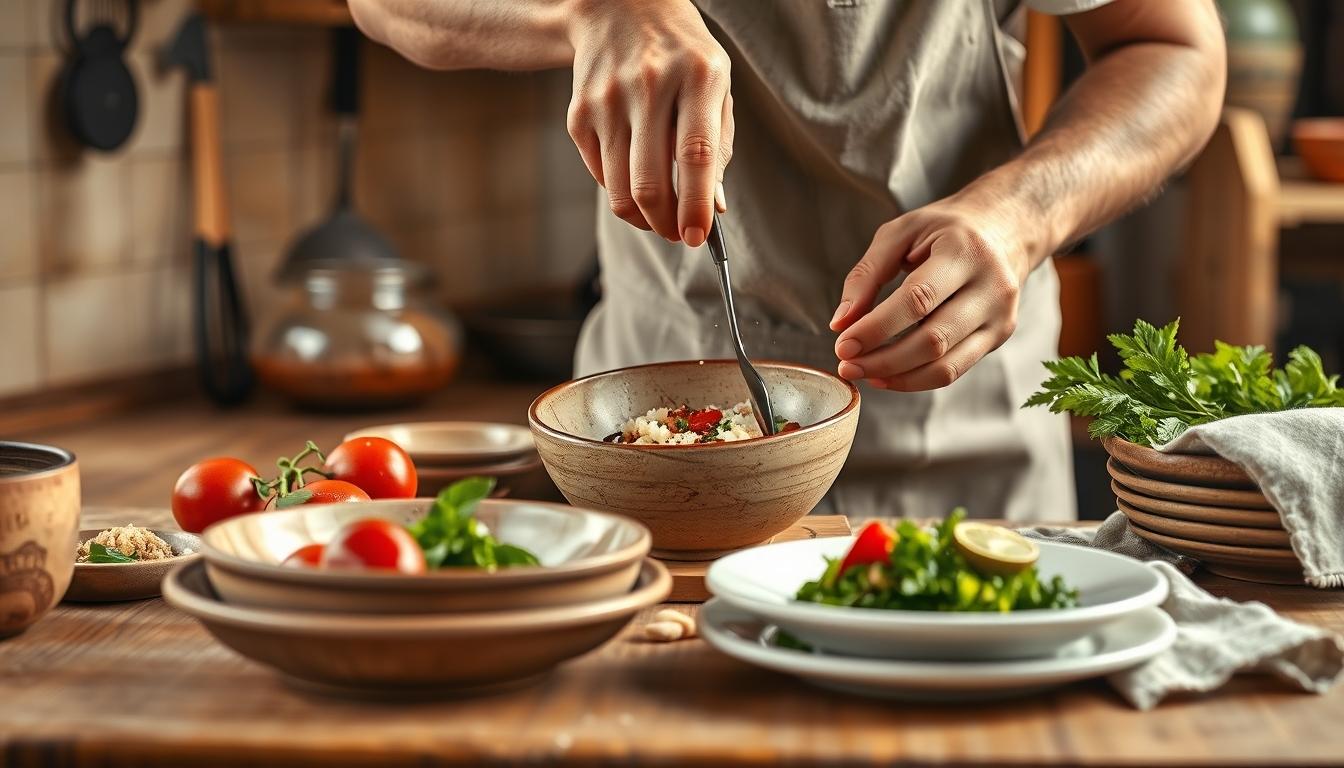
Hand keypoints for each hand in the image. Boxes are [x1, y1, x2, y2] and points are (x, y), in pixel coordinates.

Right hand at [566, 0, 732, 246]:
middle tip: (678, 234)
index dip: (696, 205)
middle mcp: (648, 85)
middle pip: (650, 184)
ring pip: (620, 190)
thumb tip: (714, 207)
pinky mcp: (579, 114)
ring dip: (642, 219)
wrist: (620, 9)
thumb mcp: (716, 87)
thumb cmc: (682, 56)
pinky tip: (635, 178)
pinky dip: (620, 191)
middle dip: (666, 224)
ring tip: (659, 218)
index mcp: (697, 76)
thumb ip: (718, 147)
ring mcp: (607, 99)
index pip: (695, 156)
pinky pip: (600, 176)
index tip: (699, 236)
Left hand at [828, 198, 1033, 390]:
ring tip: (863, 372)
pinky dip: (917, 380)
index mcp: (964, 251)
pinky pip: (955, 370)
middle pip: (933, 340)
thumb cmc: (946, 229)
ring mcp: (999, 316)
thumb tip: (841, 323)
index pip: (917, 300)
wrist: (1005, 228)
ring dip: (897, 377)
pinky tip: (888, 375)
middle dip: (883, 360)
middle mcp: (991, 286)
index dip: (877, 328)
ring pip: (946, 365)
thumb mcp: (900, 233)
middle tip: (846, 365)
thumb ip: (866, 275)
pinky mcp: (998, 336)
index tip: (843, 344)